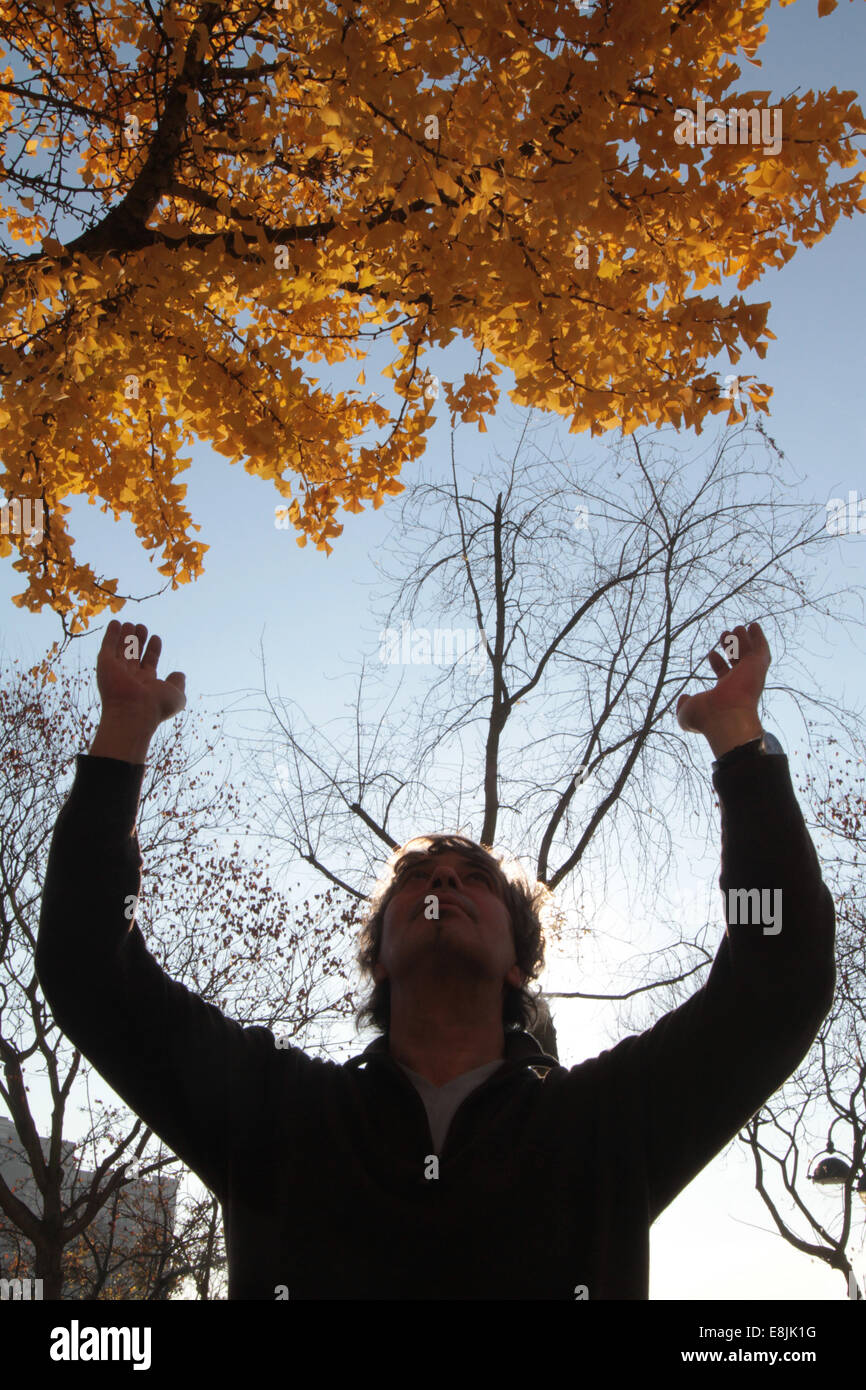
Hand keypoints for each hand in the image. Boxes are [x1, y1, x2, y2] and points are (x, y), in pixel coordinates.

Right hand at [96, 621, 185, 730]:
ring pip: (121, 649)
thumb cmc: (156, 706)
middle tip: (142, 627)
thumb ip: (178, 683)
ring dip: (125, 636)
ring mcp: (117, 671)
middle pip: (134, 654)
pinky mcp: (105, 665)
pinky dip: (110, 635)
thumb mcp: (176, 695)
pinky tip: (115, 623)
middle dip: (138, 640)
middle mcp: (130, 677)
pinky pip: (107, 646)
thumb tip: (180, 674)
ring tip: (131, 623)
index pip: (149, 663)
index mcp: (146, 683)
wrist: (134, 711)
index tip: (156, 638)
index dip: (153, 650)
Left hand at [677, 621, 769, 755]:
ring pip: (748, 654)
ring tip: (736, 627)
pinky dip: (759, 637)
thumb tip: (684, 698)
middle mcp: (739, 684)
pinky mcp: (757, 667)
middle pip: (737, 662)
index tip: (711, 653)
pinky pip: (761, 649)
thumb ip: (684, 705)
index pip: (724, 674)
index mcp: (726, 693)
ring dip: (743, 640)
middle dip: (731, 647)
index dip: (718, 663)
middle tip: (724, 634)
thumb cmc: (706, 717)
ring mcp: (750, 676)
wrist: (725, 717)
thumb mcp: (687, 712)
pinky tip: (754, 626)